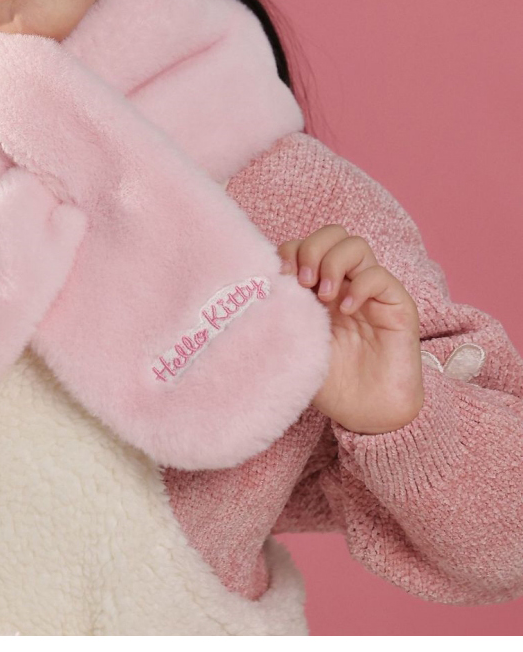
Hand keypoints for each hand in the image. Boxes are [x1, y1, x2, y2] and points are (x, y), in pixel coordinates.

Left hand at [280, 230, 424, 433]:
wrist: (371, 417)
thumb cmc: (334, 386)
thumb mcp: (297, 350)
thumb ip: (281, 322)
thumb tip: (254, 298)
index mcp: (319, 289)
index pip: (304, 246)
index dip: (291, 253)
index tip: (280, 279)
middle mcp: (346, 283)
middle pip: (331, 234)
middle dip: (312, 248)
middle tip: (302, 281)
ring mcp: (372, 292)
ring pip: (356, 245)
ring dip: (333, 261)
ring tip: (323, 294)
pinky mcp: (397, 305)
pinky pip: (380, 276)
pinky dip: (361, 285)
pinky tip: (347, 309)